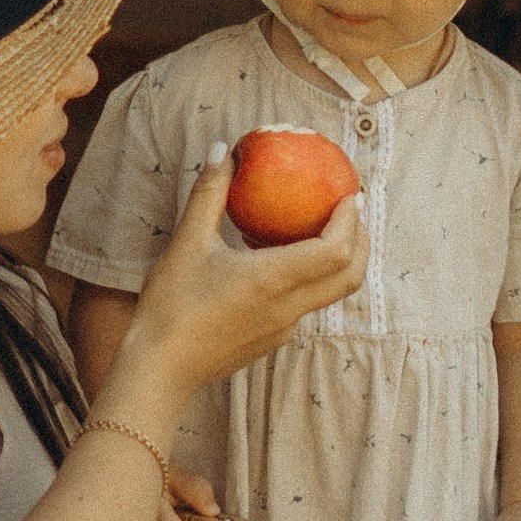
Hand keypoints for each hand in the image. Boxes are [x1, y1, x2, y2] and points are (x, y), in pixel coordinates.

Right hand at [117, 155, 366, 401]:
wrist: (159, 369)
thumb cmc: (171, 306)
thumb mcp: (187, 242)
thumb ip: (210, 194)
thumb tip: (223, 151)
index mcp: (274, 280)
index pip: (336, 250)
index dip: (351, 221)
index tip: (351, 196)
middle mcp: (288, 308)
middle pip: (349, 277)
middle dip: (360, 241)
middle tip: (352, 212)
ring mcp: (283, 328)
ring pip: (329, 293)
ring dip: (338, 261)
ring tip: (322, 230)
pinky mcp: (272, 339)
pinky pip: (303, 304)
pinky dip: (309, 278)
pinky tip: (279, 262)